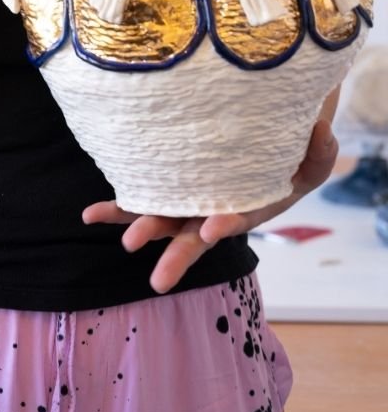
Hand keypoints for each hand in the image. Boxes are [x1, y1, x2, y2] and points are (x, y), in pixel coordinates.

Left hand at [82, 118, 338, 293]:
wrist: (259, 141)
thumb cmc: (290, 152)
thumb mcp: (315, 152)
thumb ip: (321, 150)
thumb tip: (323, 132)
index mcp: (248, 207)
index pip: (237, 218)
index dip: (226, 223)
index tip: (214, 228)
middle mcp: (213, 211)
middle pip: (193, 235)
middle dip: (176, 255)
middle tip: (158, 279)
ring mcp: (187, 201)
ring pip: (161, 219)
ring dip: (137, 227)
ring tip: (119, 239)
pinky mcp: (167, 185)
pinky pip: (140, 198)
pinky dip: (117, 207)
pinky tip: (89, 216)